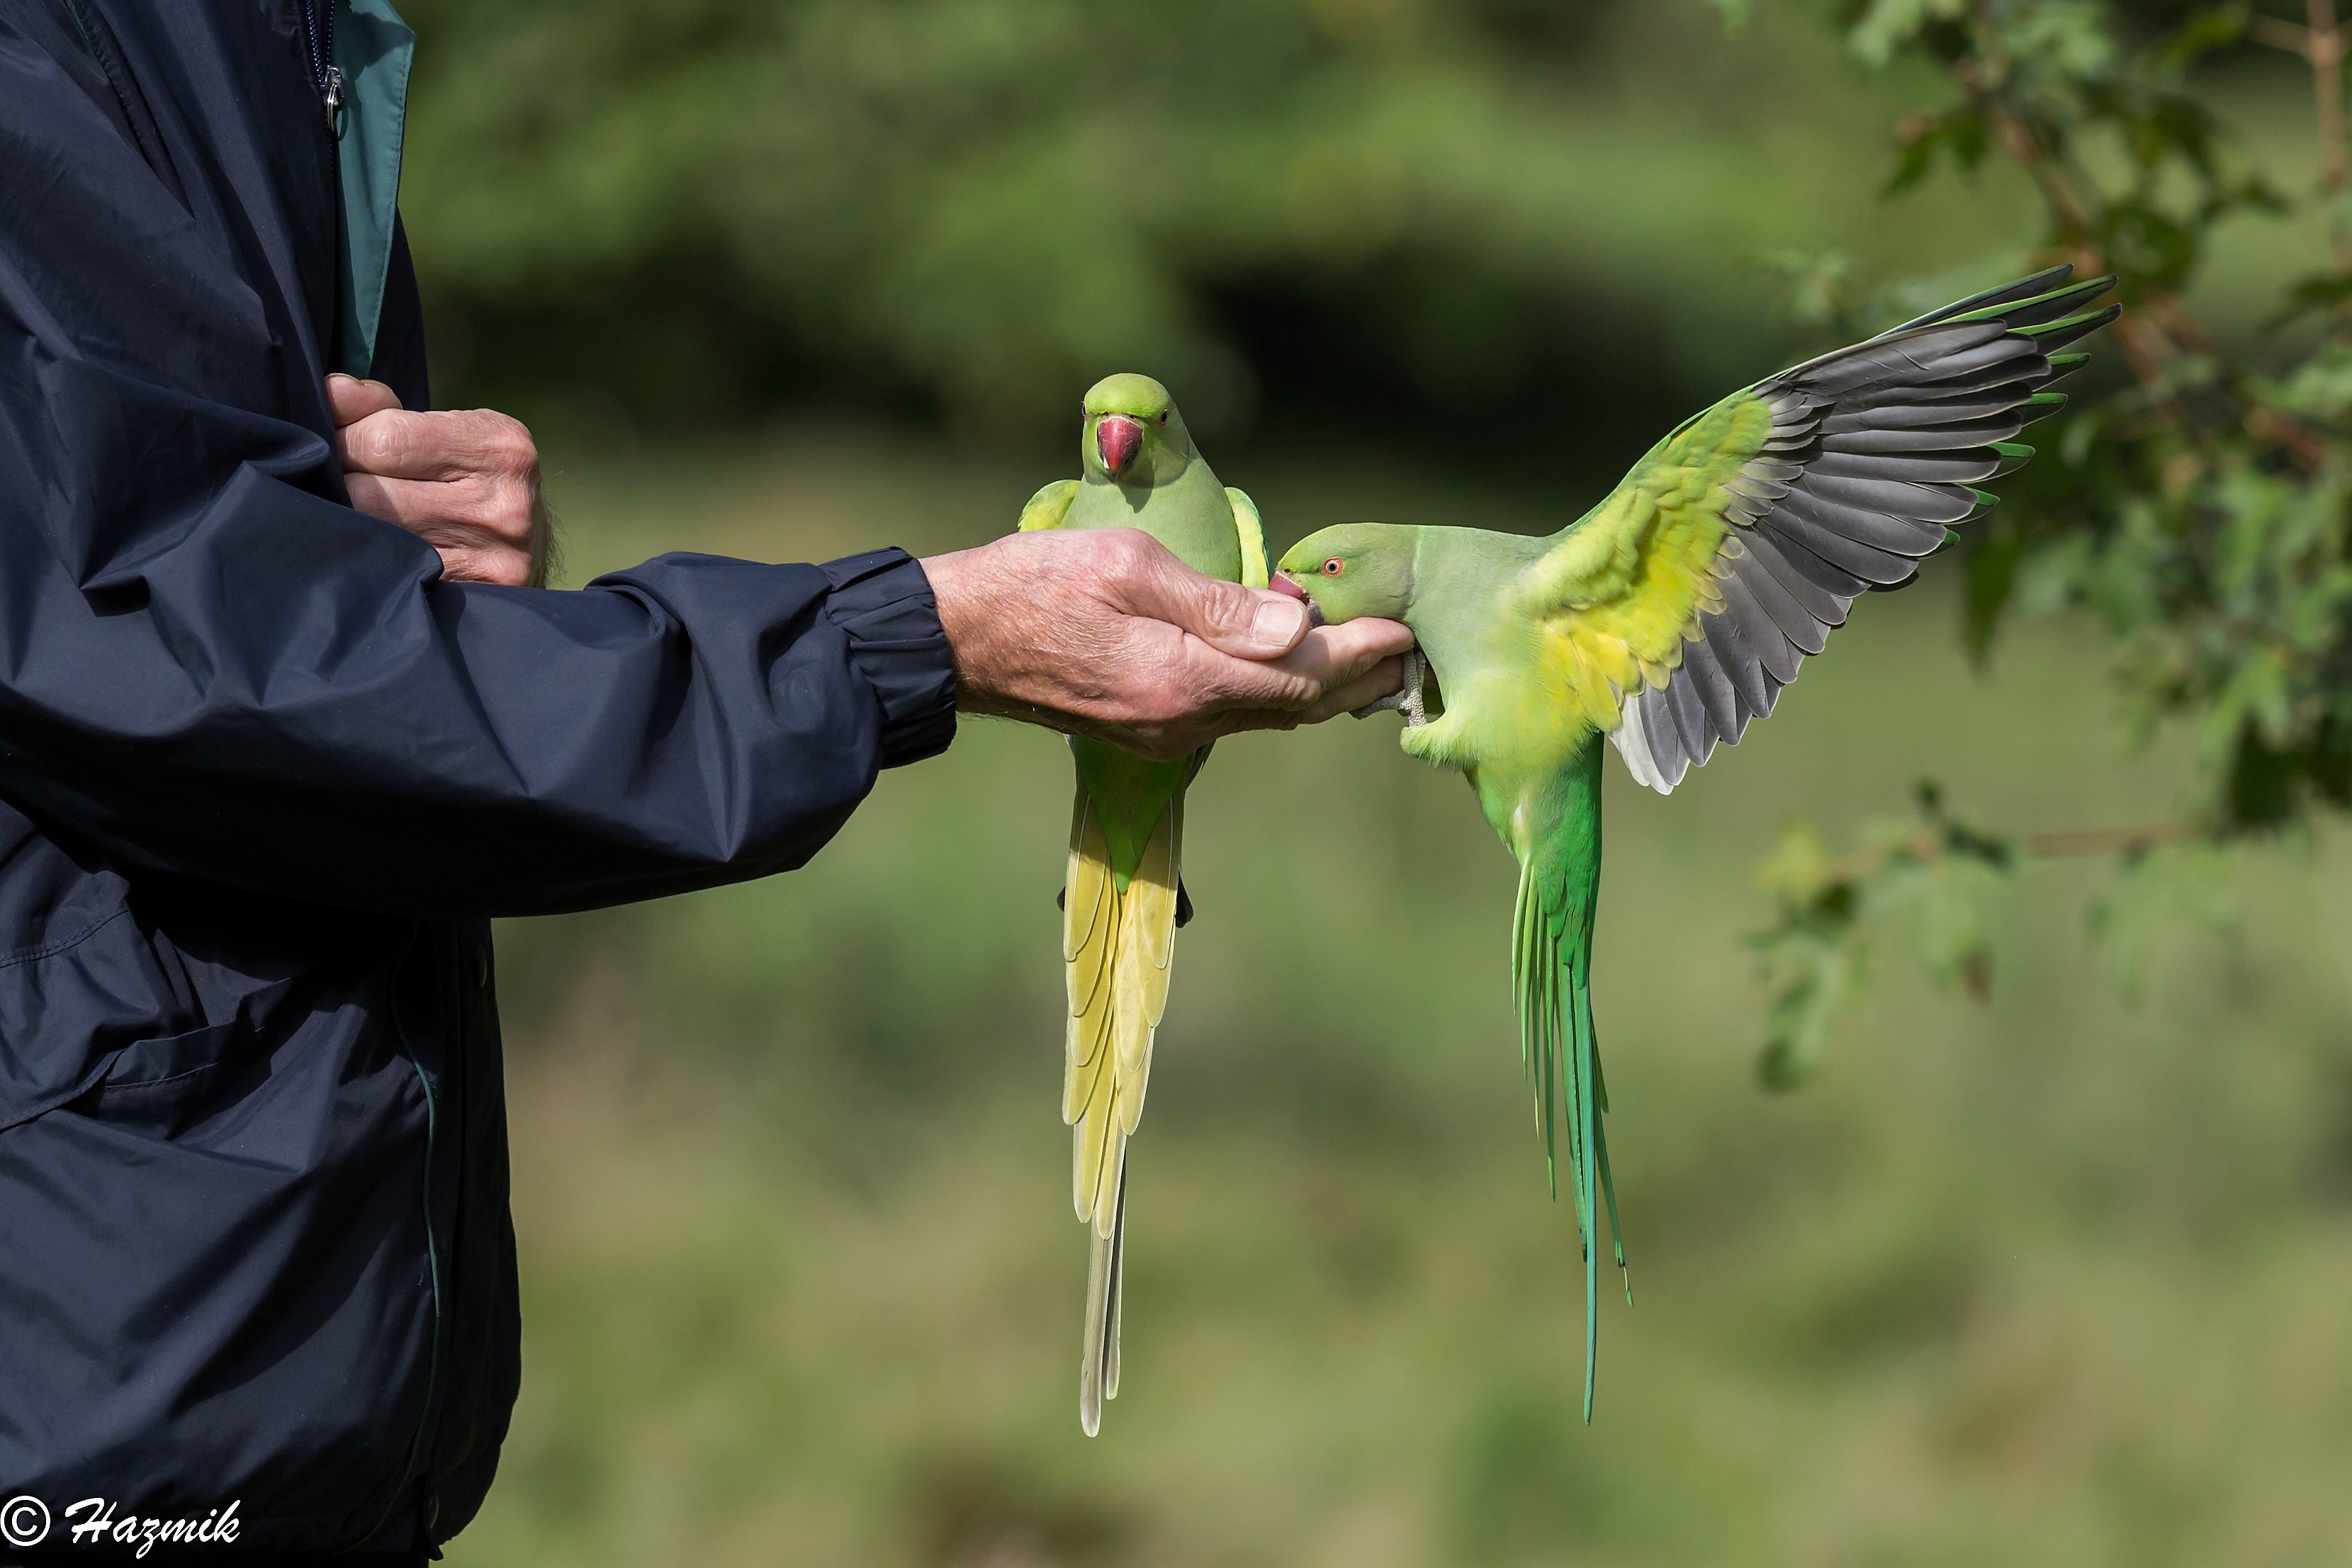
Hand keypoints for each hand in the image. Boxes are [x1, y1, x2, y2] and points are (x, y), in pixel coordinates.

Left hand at [328, 375, 552, 586]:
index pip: (384, 439)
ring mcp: (492, 558)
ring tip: (366, 519)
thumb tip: (331, 394)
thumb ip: (381, 408)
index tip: (343, 447)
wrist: (531, 546)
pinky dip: (377, 562)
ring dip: (354, 526)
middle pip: (371, 494)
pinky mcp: (475, 596)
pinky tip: (385, 553)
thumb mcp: (444, 430)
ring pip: (375, 539)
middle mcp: (502, 503)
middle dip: (345, 486)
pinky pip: (393, 577)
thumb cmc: (471, 478)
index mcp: (497, 445)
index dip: (345, 441)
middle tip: (350, 487)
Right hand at [922, 529, 1414, 759]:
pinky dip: (1278, 696)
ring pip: (1267, 716)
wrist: (956, 643)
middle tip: (1411, 654)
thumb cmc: (1035, 584)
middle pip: (1295, 706)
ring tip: (1373, 667)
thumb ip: (1215, 602)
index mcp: (1182, 679)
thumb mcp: (1126, 565)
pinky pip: (1234, 716)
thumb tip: (1296, 626)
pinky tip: (1296, 675)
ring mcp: (1164, 736)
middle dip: (1357, 681)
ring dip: (1323, 693)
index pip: (1298, 672)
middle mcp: (1182, 722)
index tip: (1403, 630)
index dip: (1358, 653)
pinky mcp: (1147, 734)